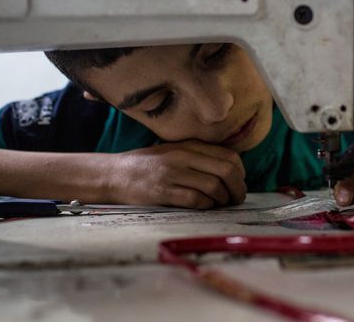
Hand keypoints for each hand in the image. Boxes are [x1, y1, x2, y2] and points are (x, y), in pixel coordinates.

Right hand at [110, 140, 246, 208]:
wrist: (113, 173)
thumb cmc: (148, 165)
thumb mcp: (175, 152)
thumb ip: (199, 157)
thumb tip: (230, 171)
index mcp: (189, 146)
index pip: (229, 156)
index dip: (240, 173)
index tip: (238, 183)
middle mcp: (183, 156)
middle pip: (226, 171)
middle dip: (237, 189)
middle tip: (236, 199)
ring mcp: (172, 173)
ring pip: (213, 186)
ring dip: (223, 200)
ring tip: (221, 205)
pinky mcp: (162, 192)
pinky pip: (195, 199)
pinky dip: (205, 205)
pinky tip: (204, 207)